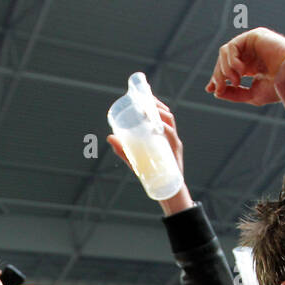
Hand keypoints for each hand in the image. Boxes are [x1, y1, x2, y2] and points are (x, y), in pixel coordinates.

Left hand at [107, 99, 192, 213]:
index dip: (153, 102)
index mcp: (161, 134)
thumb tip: (109, 137)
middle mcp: (169, 136)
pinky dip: (166, 130)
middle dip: (157, 104)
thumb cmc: (151, 173)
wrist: (166, 190)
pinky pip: (172, 138)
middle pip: (166, 115)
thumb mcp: (134, 160)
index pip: (160, 114)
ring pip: (170, 123)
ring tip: (150, 109)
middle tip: (145, 100)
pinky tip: (159, 127)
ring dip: (161, 113)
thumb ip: (122, 150)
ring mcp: (173, 143)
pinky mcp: (175, 152)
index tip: (143, 94)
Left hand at [207, 28, 284, 104]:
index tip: (212, 90)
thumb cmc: (279, 87)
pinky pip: (232, 47)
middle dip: (218, 76)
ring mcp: (252, 44)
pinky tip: (240, 71)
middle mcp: (250, 54)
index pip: (227, 70)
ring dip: (224, 70)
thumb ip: (233, 93)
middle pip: (223, 61)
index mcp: (251, 66)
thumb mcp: (252, 95)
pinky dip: (231, 61)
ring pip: (224, 53)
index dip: (217, 79)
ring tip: (236, 82)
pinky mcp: (254, 36)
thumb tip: (216, 92)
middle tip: (220, 89)